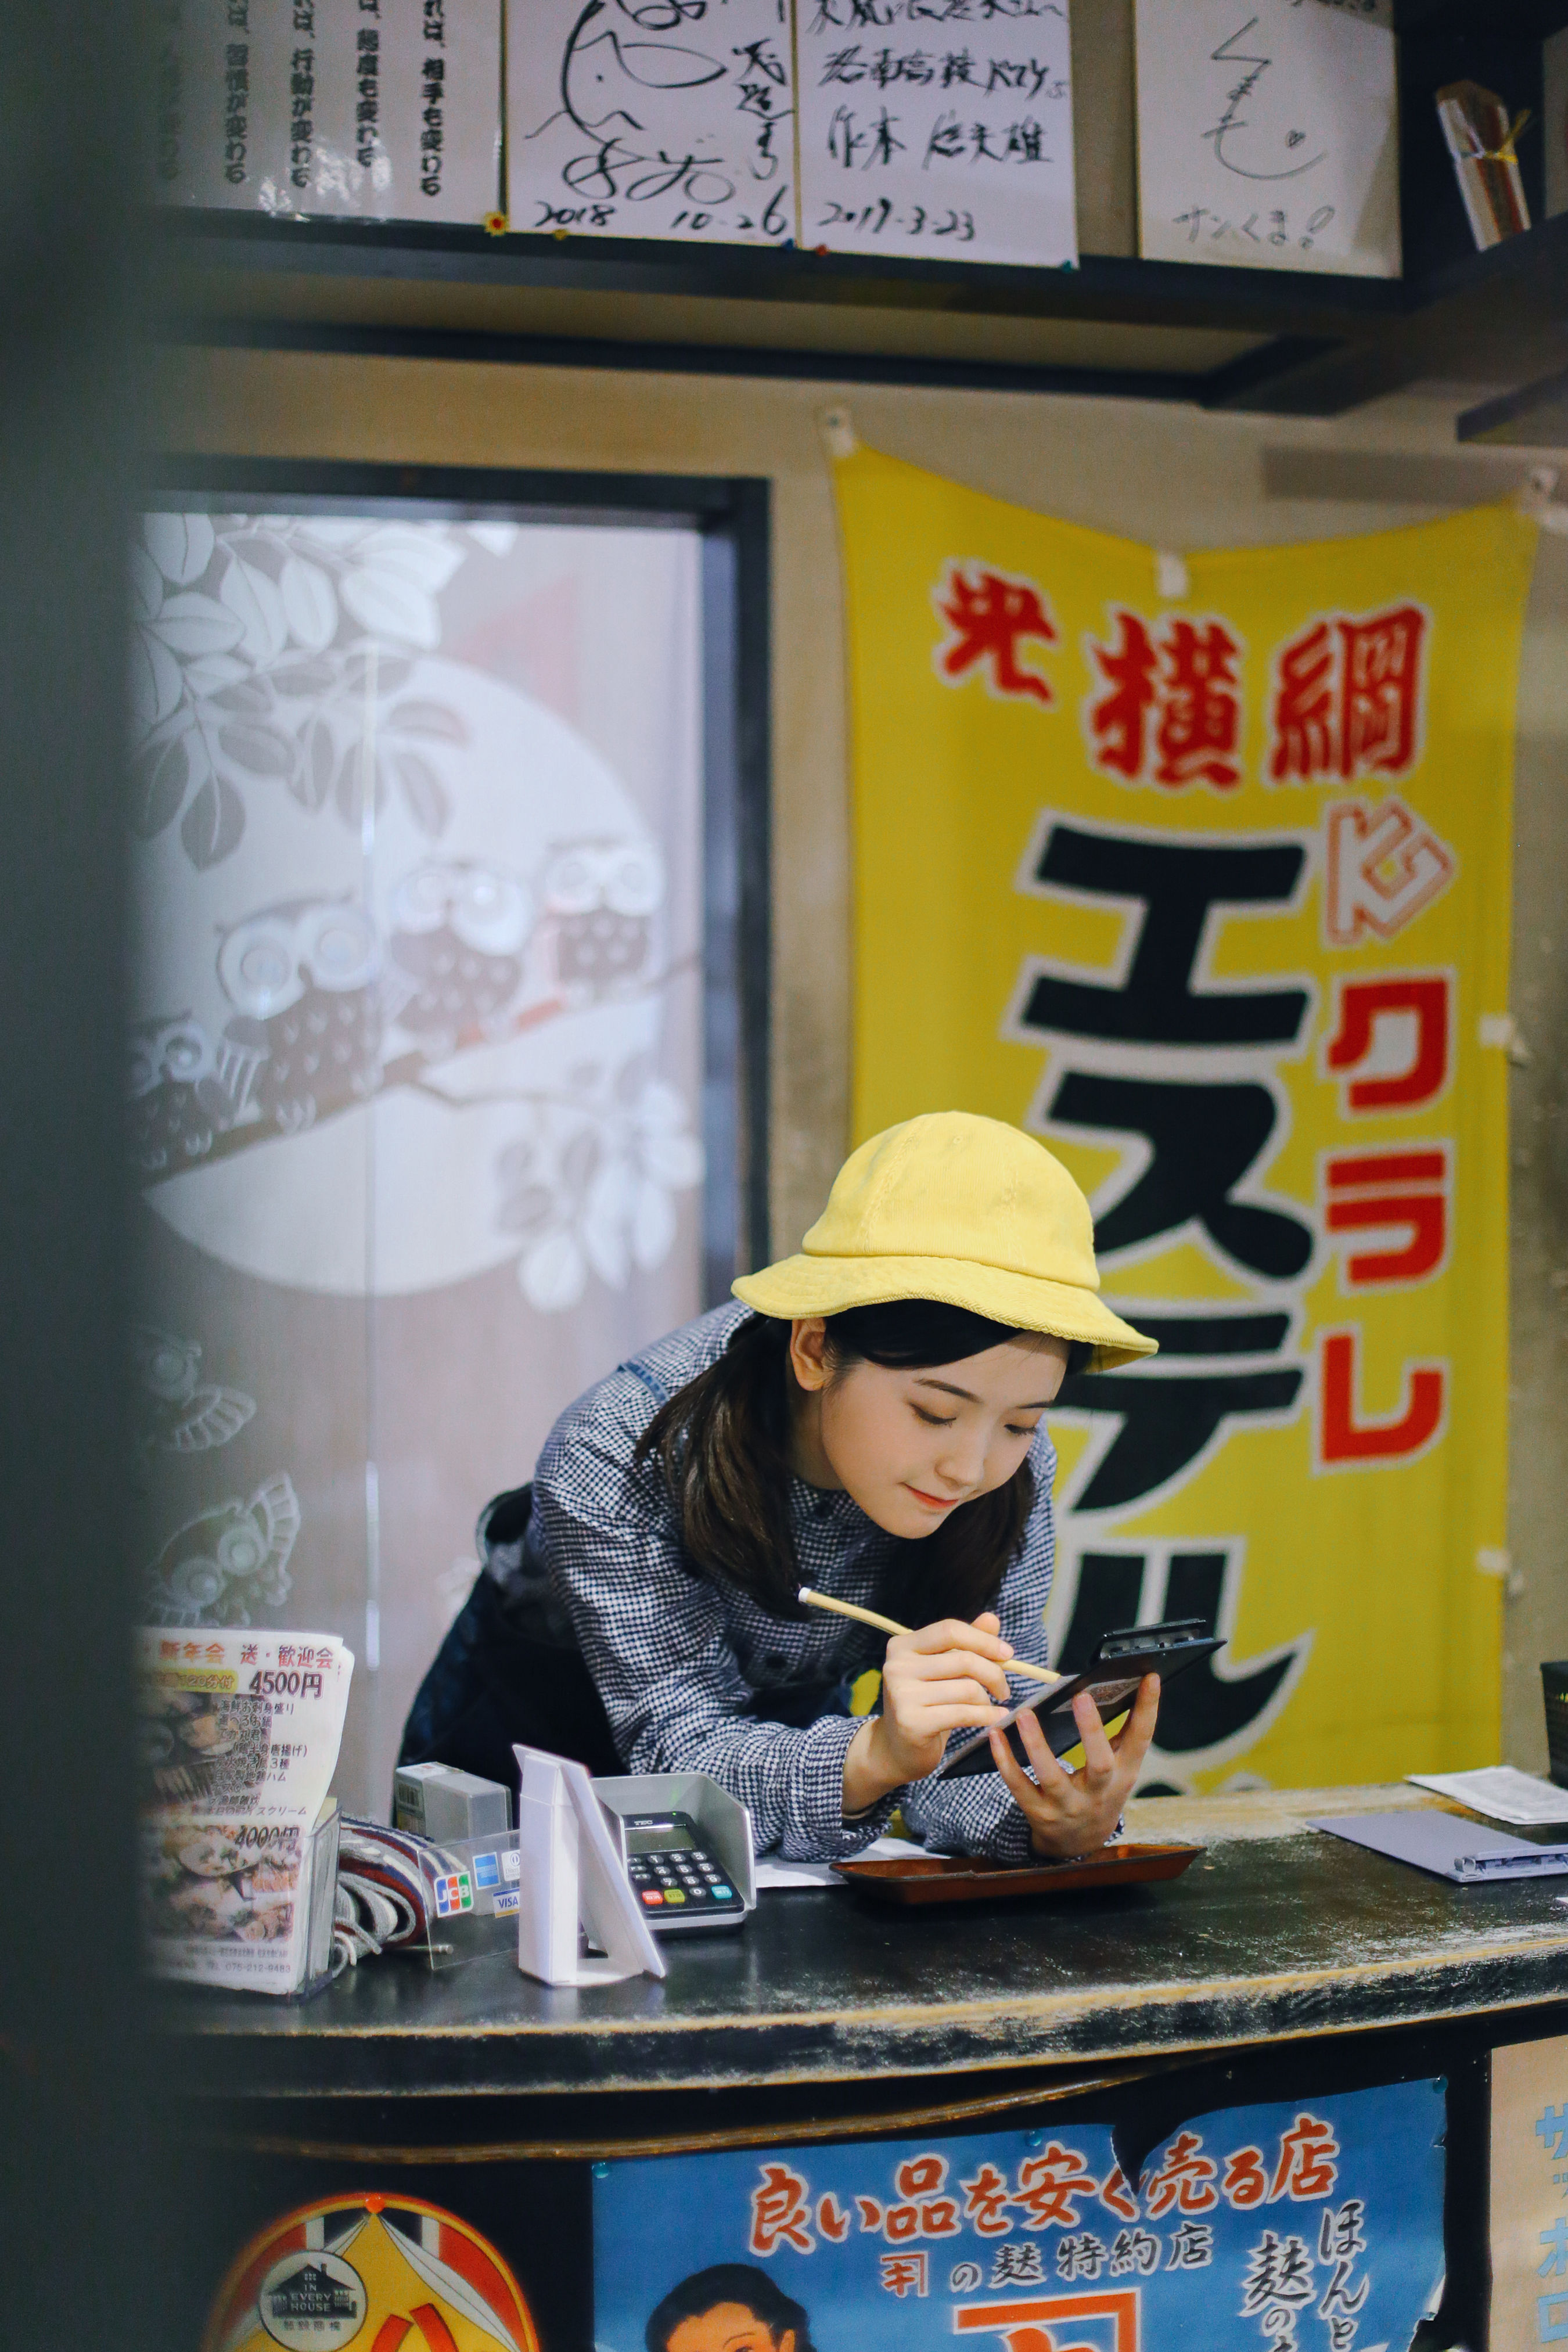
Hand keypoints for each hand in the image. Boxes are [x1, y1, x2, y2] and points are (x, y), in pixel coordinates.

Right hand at [843, 1611, 1012, 1816]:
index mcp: (902, 1646)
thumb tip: (992, 1620)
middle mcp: (897, 1666)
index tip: (1008, 1654)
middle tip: (1004, 1690)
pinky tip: (996, 1718)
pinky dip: (987, 1716)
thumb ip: (966, 1644)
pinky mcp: (912, 1722)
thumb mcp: (942, 1670)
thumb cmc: (925, 1704)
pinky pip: (963, 1713)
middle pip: (963, 1659)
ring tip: (990, 1707)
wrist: (896, 1749)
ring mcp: (902, 1694)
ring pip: (967, 1688)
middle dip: (994, 1674)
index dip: (983, 1639)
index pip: (950, 1630)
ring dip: (988, 1700)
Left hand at [987, 1674, 1158, 1857]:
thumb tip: (1121, 1683)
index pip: (1141, 1739)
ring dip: (1036, 1744)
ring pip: (1052, 1777)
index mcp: (1124, 1773)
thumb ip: (1121, 1733)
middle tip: (1081, 1696)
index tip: (1150, 1676)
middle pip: (1100, 1764)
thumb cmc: (1100, 1790)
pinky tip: (996, 1735)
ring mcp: (1068, 1806)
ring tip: (1024, 1713)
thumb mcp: (1119, 1767)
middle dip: (1091, 1731)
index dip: (1148, 1709)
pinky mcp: (1039, 1813)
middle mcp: (1099, 1792)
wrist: (1079, 1842)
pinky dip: (1005, 1761)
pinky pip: (1019, 1786)